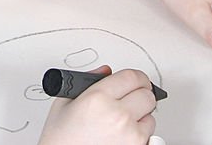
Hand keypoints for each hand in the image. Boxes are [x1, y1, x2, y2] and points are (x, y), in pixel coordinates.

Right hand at [38, 66, 156, 144]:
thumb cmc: (61, 139)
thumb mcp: (64, 104)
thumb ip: (87, 82)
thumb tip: (105, 72)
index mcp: (98, 98)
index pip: (132, 77)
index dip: (137, 77)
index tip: (137, 79)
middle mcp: (117, 115)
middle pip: (147, 95)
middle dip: (141, 94)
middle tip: (132, 97)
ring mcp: (130, 134)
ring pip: (151, 115)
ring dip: (141, 114)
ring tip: (122, 119)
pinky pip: (149, 134)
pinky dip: (140, 132)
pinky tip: (124, 132)